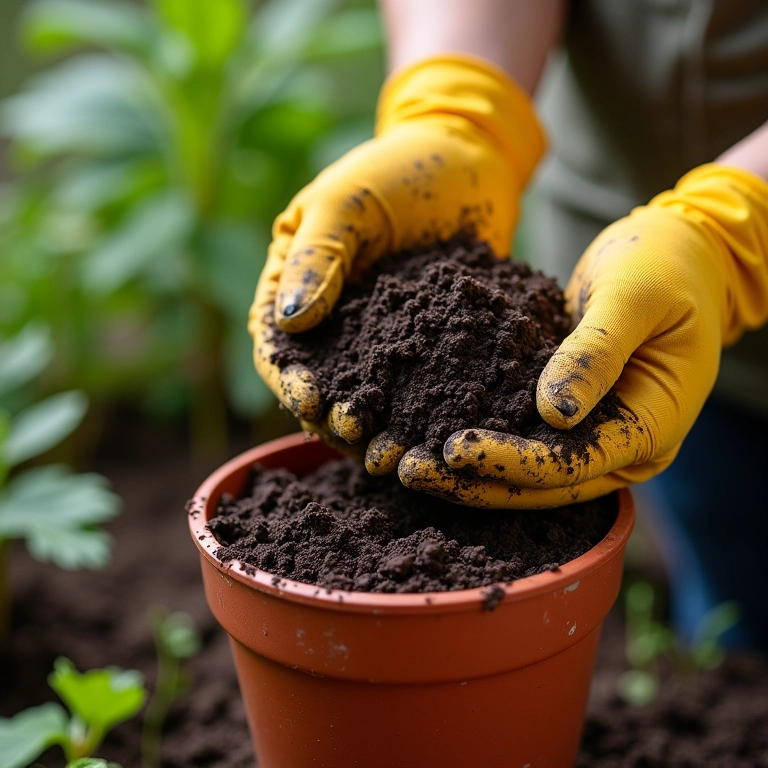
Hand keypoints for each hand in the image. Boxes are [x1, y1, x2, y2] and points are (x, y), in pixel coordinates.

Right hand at [248, 54, 544, 435]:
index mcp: (295, 286)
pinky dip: (420, 410)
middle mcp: (332, 321)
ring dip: (375, 426)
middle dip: (332, 415)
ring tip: (395, 449)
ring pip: (366, 395)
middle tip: (356, 434)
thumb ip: (318, 257)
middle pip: (320, 383)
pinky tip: (436, 430)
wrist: (465, 157)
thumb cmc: (396, 168)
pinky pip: (416, 384)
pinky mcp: (424, 342)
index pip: (277, 345)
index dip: (289, 379)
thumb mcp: (347, 203)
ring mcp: (379, 336)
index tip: (312, 401)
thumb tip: (290, 321)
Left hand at [399, 164, 767, 506]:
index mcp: (651, 428)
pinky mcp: (567, 413)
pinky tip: (426, 429)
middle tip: (409, 470)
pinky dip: (478, 434)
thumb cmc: (666, 266)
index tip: (454, 449)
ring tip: (406, 461)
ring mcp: (593, 433)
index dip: (513, 463)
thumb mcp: (635, 298)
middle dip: (475, 481)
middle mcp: (620, 445)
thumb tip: (554, 413)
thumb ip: (597, 352)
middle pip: (541, 484)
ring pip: (524, 470)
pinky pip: (518, 433)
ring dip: (467, 470)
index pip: (573, 465)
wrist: (680, 254)